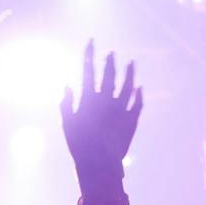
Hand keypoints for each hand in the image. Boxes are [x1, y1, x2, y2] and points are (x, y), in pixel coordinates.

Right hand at [61, 42, 141, 178]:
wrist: (99, 163)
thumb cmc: (78, 145)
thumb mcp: (66, 124)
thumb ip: (66, 103)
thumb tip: (66, 84)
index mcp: (88, 98)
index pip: (88, 70)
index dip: (89, 54)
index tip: (91, 41)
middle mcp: (106, 99)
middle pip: (109, 74)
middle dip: (109, 61)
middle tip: (111, 53)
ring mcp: (121, 107)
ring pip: (128, 84)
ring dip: (129, 72)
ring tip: (131, 63)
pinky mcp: (132, 118)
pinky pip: (138, 103)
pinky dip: (139, 94)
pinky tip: (139, 88)